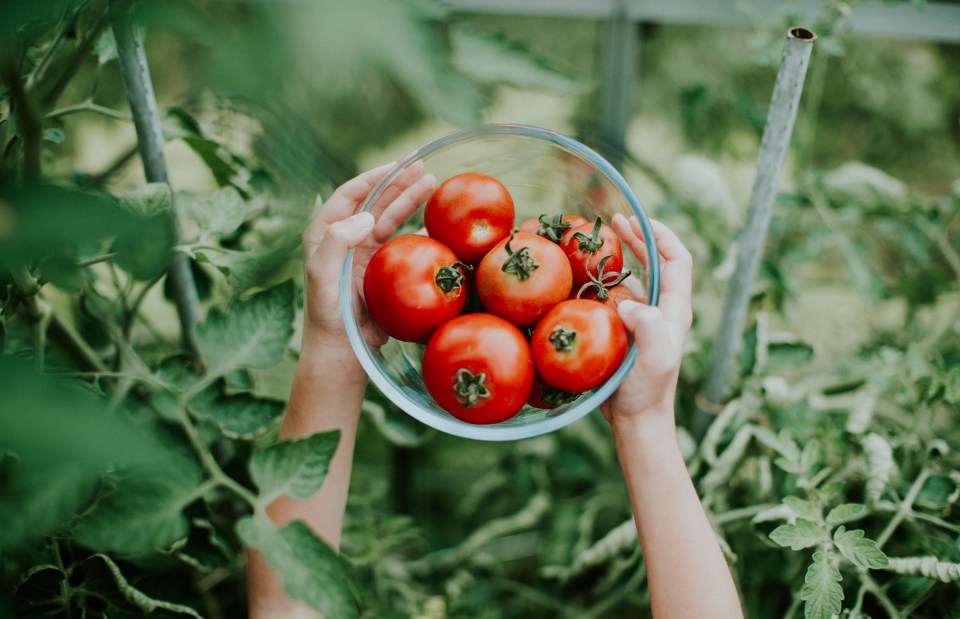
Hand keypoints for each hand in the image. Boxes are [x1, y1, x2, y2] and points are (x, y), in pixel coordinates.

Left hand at [301, 160, 435, 358]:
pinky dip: (418, 230)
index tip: (396, 165)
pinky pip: (402, 242)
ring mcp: (364, 254)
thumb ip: (336, 242)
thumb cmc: (328, 315)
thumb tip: (366, 216)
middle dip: (397, 182)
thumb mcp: (322, 276)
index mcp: (325, 233)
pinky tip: (435, 222)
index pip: (350, 195)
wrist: (342, 351)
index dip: (373, 177)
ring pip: (390, 218)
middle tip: (421, 166)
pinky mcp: (381, 269)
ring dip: (410, 200)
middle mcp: (344, 238)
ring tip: (432, 183)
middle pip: (374, 201)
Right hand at [601, 215, 693, 428]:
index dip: (661, 235)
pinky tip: (585, 279)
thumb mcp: (654, 358)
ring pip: (637, 278)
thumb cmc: (647, 391)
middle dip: (639, 237)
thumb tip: (629, 302)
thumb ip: (649, 326)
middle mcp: (664, 310)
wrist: (637, 420)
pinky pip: (619, 297)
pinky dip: (605, 281)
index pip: (678, 260)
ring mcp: (646, 321)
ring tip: (598, 243)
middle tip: (613, 221)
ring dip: (622, 256)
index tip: (637, 220)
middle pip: (657, 262)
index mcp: (675, 309)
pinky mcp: (628, 332)